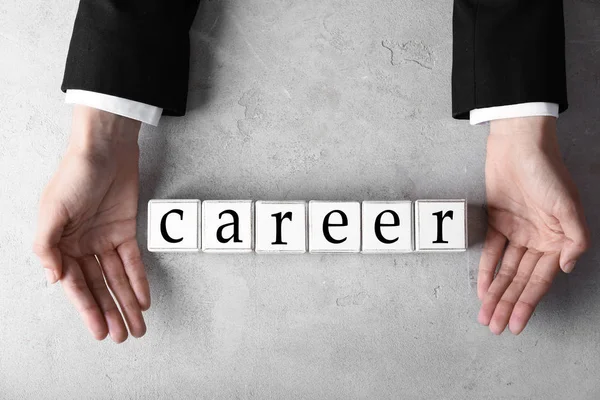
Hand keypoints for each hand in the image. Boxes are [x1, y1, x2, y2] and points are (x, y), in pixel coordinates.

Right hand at [33, 106, 149, 342]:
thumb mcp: (52, 211)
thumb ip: (47, 247)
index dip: (88, 309)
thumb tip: (54, 280)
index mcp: (60, 245)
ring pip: (117, 279)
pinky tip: (144, 300)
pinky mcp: (126, 231)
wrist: (105, 149)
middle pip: (98, 286)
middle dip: (111, 312)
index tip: (101, 331)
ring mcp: (105, 240)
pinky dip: (139, 280)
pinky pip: (133, 261)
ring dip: (127, 302)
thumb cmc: (74, 176)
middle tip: (124, 336)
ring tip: (137, 326)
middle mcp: (82, 246)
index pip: (76, 285)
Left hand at [477, 116, 589, 334]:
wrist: (518, 145)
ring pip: (504, 270)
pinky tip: (481, 290)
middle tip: (495, 326)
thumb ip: (574, 239)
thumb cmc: (546, 172)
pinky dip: (485, 270)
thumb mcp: (568, 206)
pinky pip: (491, 252)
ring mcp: (517, 232)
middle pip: (520, 280)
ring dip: (495, 293)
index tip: (516, 324)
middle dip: (507, 305)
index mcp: (558, 240)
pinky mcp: (497, 222)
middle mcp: (538, 240)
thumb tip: (568, 268)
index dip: (527, 303)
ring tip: (486, 316)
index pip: (540, 280)